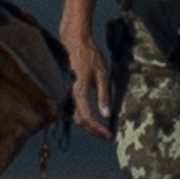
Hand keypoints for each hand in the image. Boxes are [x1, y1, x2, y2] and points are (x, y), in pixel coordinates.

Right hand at [64, 17, 112, 133]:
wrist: (76, 43)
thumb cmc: (91, 57)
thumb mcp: (103, 75)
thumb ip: (104, 95)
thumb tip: (107, 115)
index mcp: (79, 90)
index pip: (86, 116)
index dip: (97, 128)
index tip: (109, 135)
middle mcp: (72, 93)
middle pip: (79, 119)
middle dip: (93, 130)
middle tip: (107, 136)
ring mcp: (70, 92)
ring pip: (76, 115)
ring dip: (89, 125)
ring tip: (102, 130)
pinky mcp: (72, 90)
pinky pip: (76, 108)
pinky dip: (85, 116)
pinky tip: (95, 118)